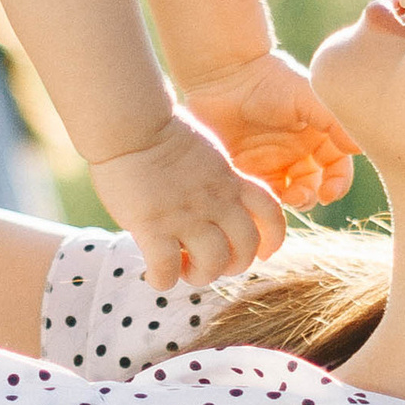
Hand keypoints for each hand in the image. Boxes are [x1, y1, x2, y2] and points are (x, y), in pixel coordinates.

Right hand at [93, 111, 285, 289]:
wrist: (131, 124)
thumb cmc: (159, 132)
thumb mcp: (205, 153)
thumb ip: (215, 178)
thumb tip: (213, 198)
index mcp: (230, 182)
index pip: (271, 214)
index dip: (272, 240)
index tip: (261, 253)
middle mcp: (215, 201)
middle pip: (245, 248)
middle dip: (233, 265)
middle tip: (210, 263)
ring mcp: (186, 215)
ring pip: (213, 264)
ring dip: (201, 276)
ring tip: (184, 270)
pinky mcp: (153, 226)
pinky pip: (167, 269)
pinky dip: (163, 281)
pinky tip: (154, 276)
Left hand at [184, 50, 358, 213]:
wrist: (226, 78)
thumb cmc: (270, 82)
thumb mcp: (309, 97)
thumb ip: (336, 122)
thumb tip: (360, 148)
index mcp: (319, 133)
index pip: (338, 166)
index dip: (338, 183)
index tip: (330, 192)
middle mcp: (300, 150)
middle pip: (317, 185)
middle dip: (315, 196)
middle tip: (301, 196)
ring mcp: (274, 161)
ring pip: (293, 193)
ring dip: (295, 201)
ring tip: (288, 197)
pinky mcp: (248, 169)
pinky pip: (264, 194)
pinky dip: (268, 200)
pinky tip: (264, 194)